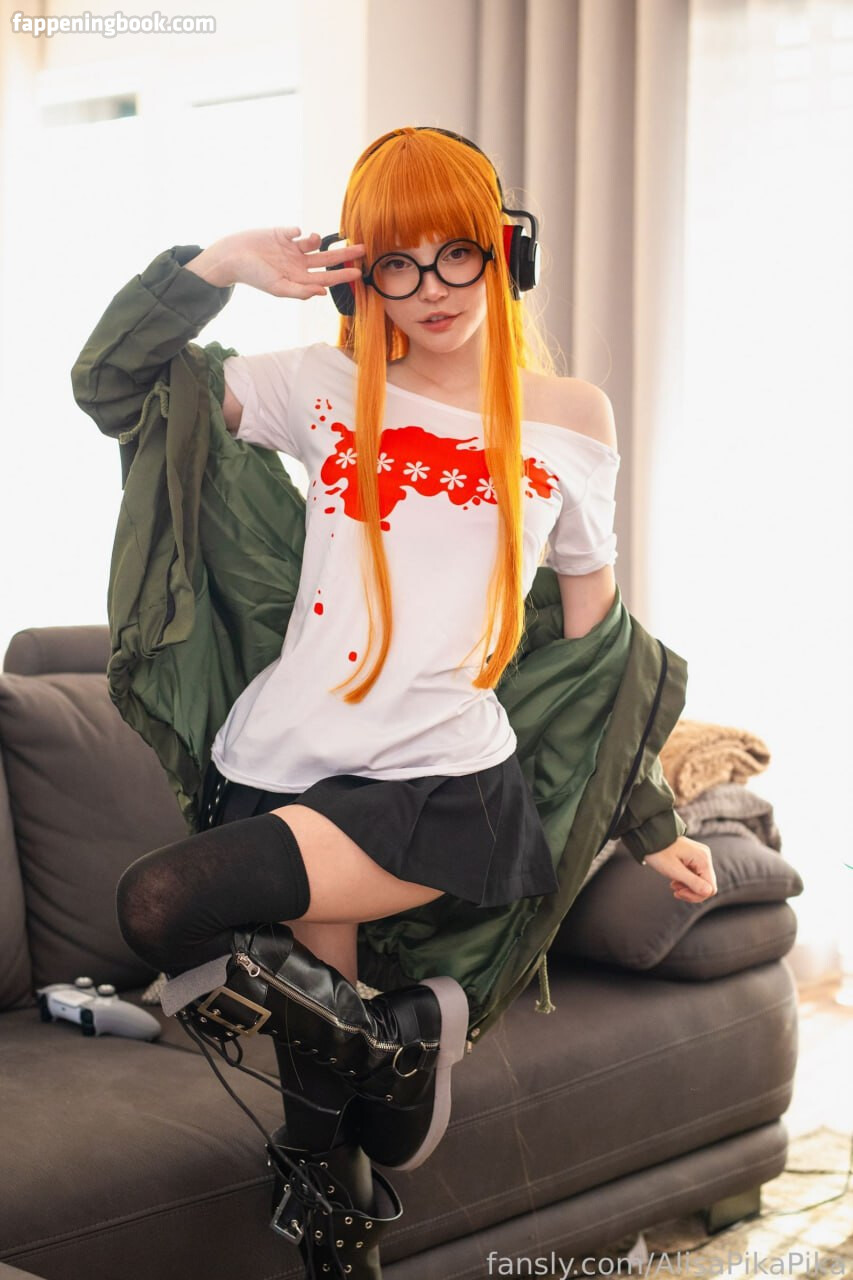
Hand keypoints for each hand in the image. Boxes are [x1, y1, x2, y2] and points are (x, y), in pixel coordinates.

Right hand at [189, 228, 365, 299]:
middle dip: (344, 255)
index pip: (326, 278)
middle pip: (327, 259)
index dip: (342, 275)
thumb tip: (323, 293)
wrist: (232, 257)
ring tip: (314, 239)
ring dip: (319, 240)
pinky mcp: (281, 234)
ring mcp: (290, 249)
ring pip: (314, 243)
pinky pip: (296, 231)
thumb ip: (300, 292)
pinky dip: (297, 231)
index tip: (359, 272)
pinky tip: (292, 234)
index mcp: (298, 279)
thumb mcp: (278, 287)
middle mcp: (298, 264)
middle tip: (363, 249)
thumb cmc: (254, 276)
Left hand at [643, 836, 717, 903]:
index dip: (696, 895)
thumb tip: (708, 892)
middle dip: (691, 892)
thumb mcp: (674, 870)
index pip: (710, 888)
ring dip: (687, 887)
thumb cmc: (659, 852)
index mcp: (703, 859)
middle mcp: (705, 857)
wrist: (650, 837)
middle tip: (676, 890)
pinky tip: (675, 879)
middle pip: (707, 885)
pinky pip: (695, 875)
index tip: (680, 893)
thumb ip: (692, 882)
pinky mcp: (694, 858)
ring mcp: (700, 856)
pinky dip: (686, 880)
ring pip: (701, 881)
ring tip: (674, 884)